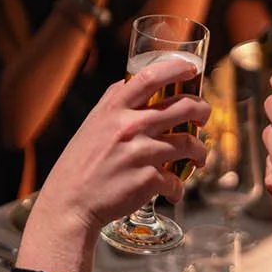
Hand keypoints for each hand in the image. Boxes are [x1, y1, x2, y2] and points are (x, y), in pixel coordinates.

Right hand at [19, 57, 210, 271]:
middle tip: (203, 118)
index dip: (177, 68)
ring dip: (200, 152)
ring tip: (199, 158)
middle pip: (183, 107)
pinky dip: (178, 187)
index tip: (192, 69)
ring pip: (188, 144)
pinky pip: (176, 180)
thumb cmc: (80, 164)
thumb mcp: (93, 123)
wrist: (68, 204)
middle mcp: (129, 126)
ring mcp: (140, 153)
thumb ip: (114, 102)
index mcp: (115, 108)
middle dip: (203, 111)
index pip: (151, 77)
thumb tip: (131, 81)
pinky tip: (173, 190)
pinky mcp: (147, 180)